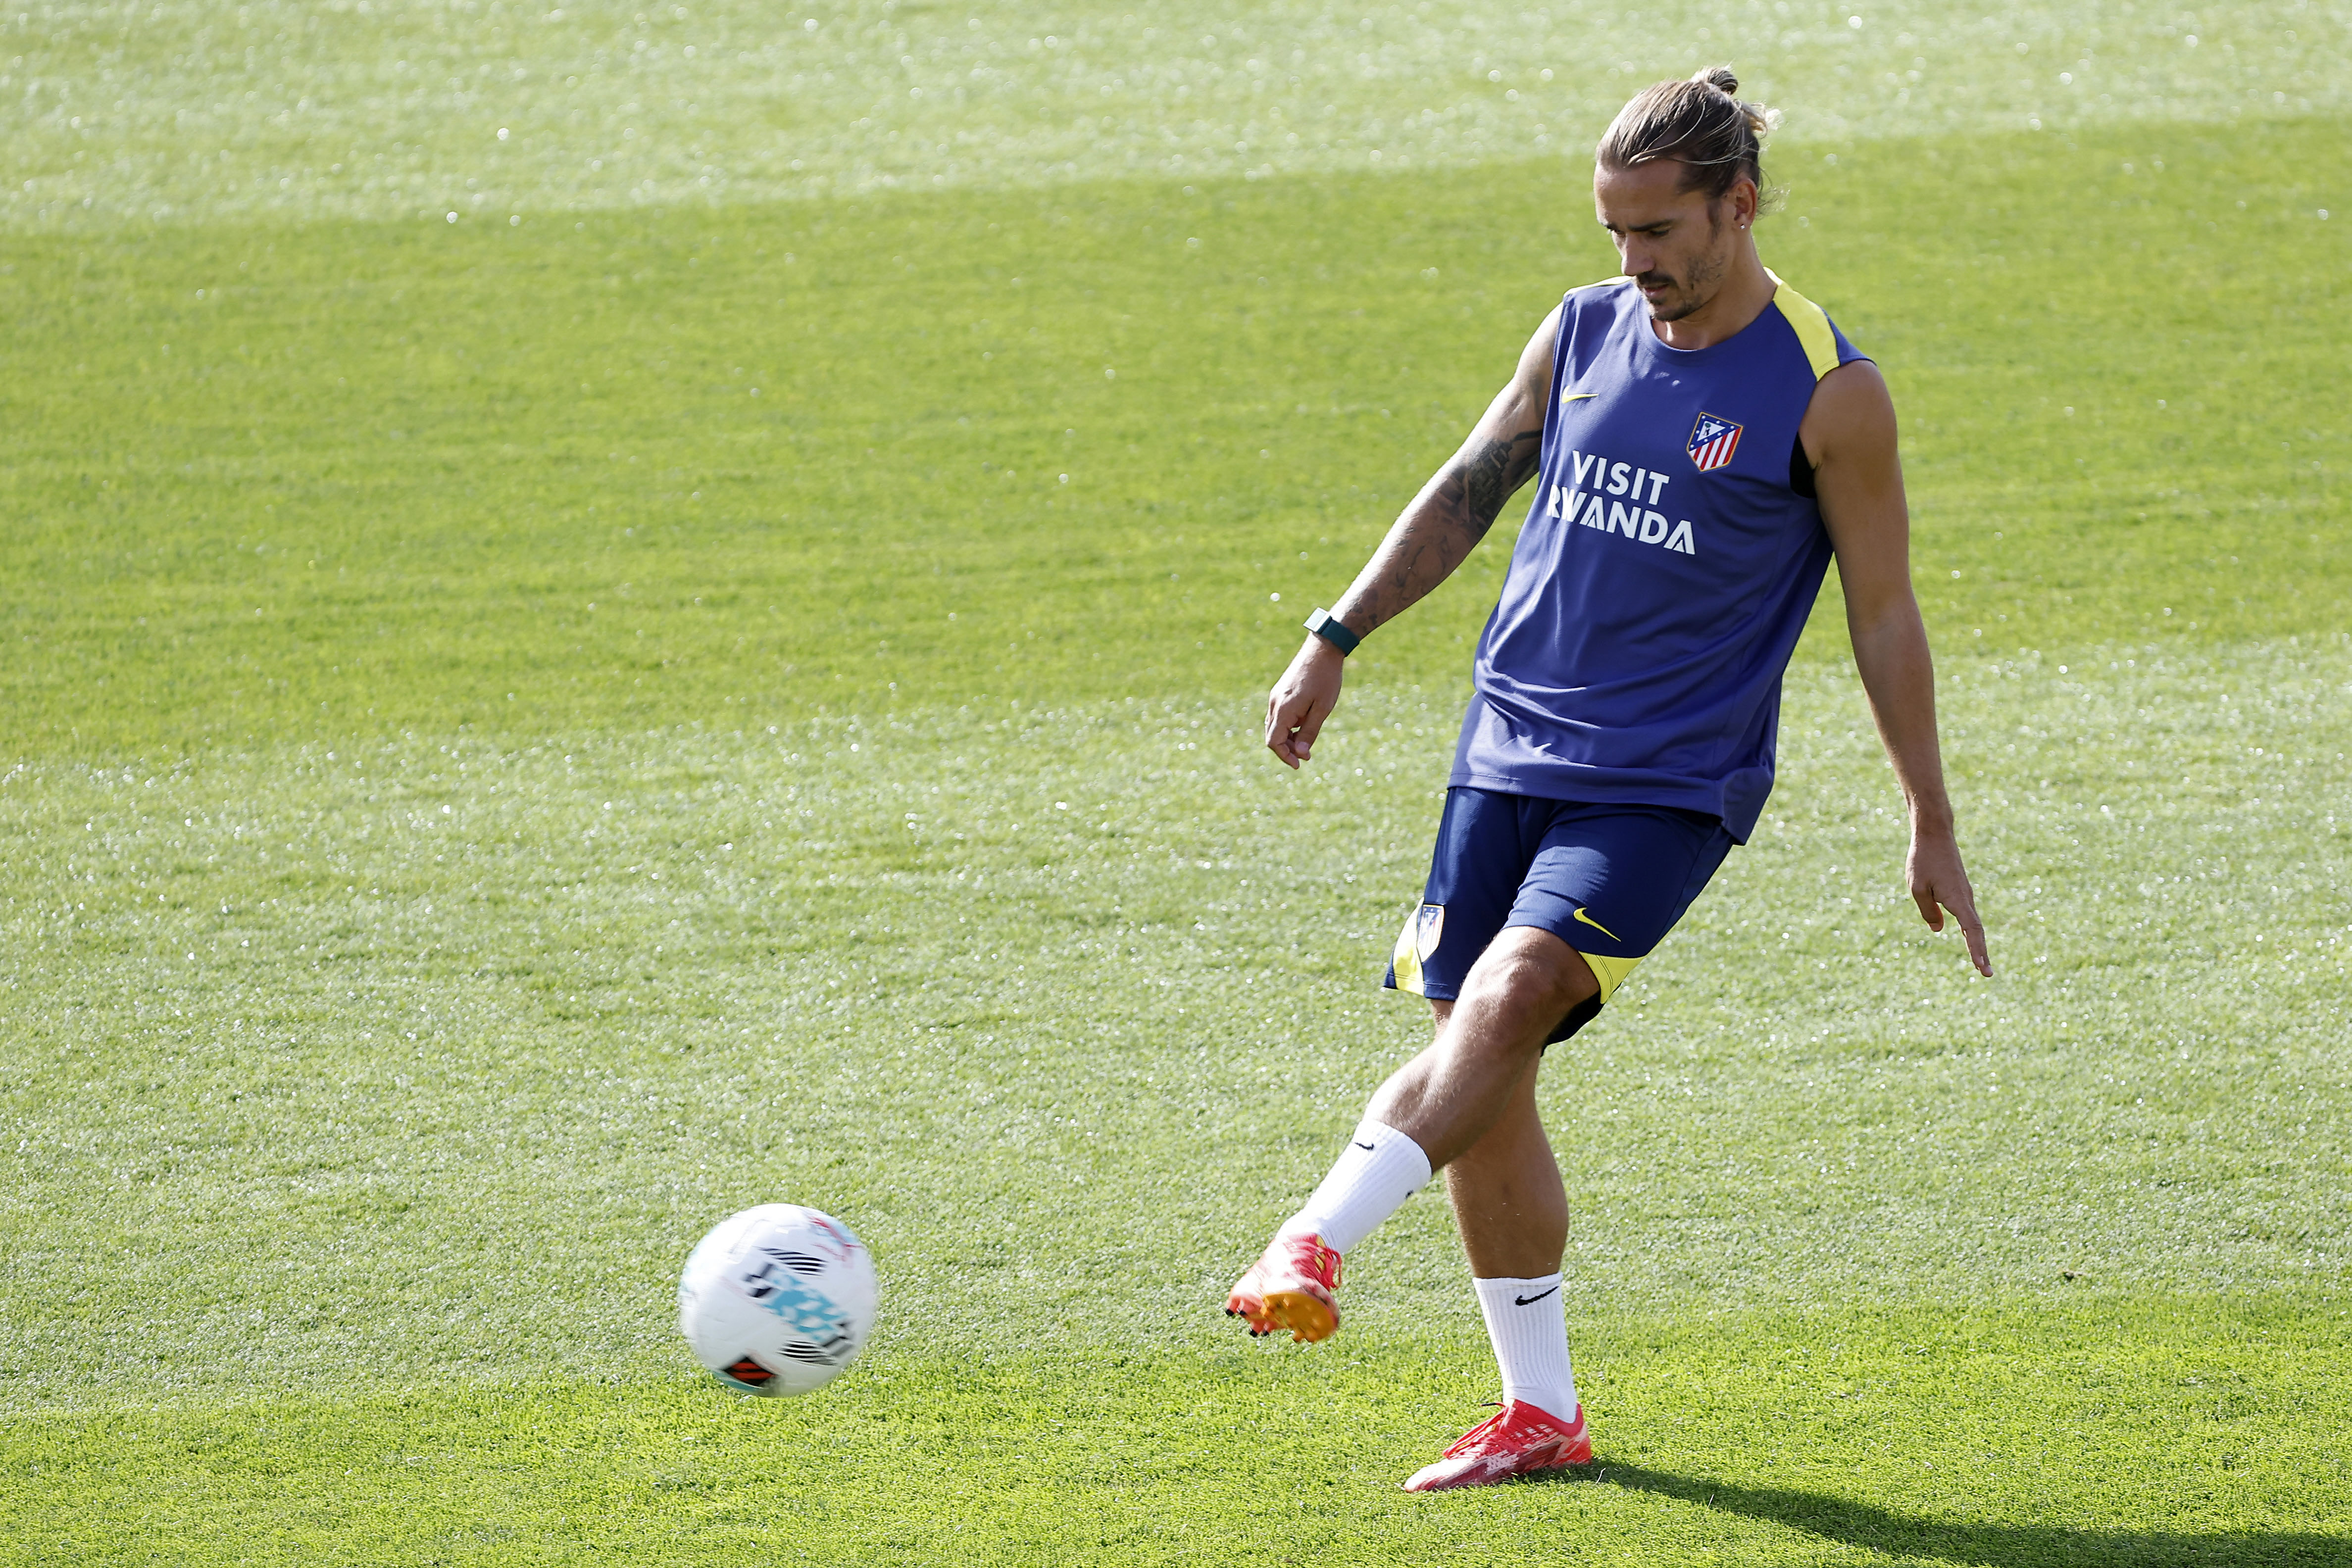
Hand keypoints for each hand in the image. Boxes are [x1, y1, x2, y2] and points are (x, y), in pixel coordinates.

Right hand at [1265, 638, 1344, 768]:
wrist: (1322, 649)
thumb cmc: (1325, 678)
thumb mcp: (1322, 709)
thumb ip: (1309, 732)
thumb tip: (1301, 754)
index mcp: (1284, 709)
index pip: (1273, 742)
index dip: (1284, 756)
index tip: (1299, 765)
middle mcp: (1275, 703)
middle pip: (1272, 736)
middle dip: (1287, 749)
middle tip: (1307, 755)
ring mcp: (1276, 696)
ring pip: (1274, 726)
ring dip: (1287, 738)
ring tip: (1306, 742)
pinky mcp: (1280, 692)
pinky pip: (1279, 715)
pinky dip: (1287, 726)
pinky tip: (1303, 725)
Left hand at [1907, 827, 1990, 975]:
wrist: (1935, 834)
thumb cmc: (1923, 860)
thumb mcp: (1917, 888)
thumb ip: (1927, 911)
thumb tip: (1937, 929)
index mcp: (1957, 898)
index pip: (1971, 930)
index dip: (1977, 949)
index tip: (1982, 967)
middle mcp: (1966, 898)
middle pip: (1976, 931)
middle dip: (1981, 953)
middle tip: (1986, 974)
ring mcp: (1965, 895)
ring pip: (1973, 923)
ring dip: (1977, 944)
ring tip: (1981, 965)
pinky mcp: (1960, 891)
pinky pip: (1967, 914)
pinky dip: (1970, 931)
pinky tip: (1970, 941)